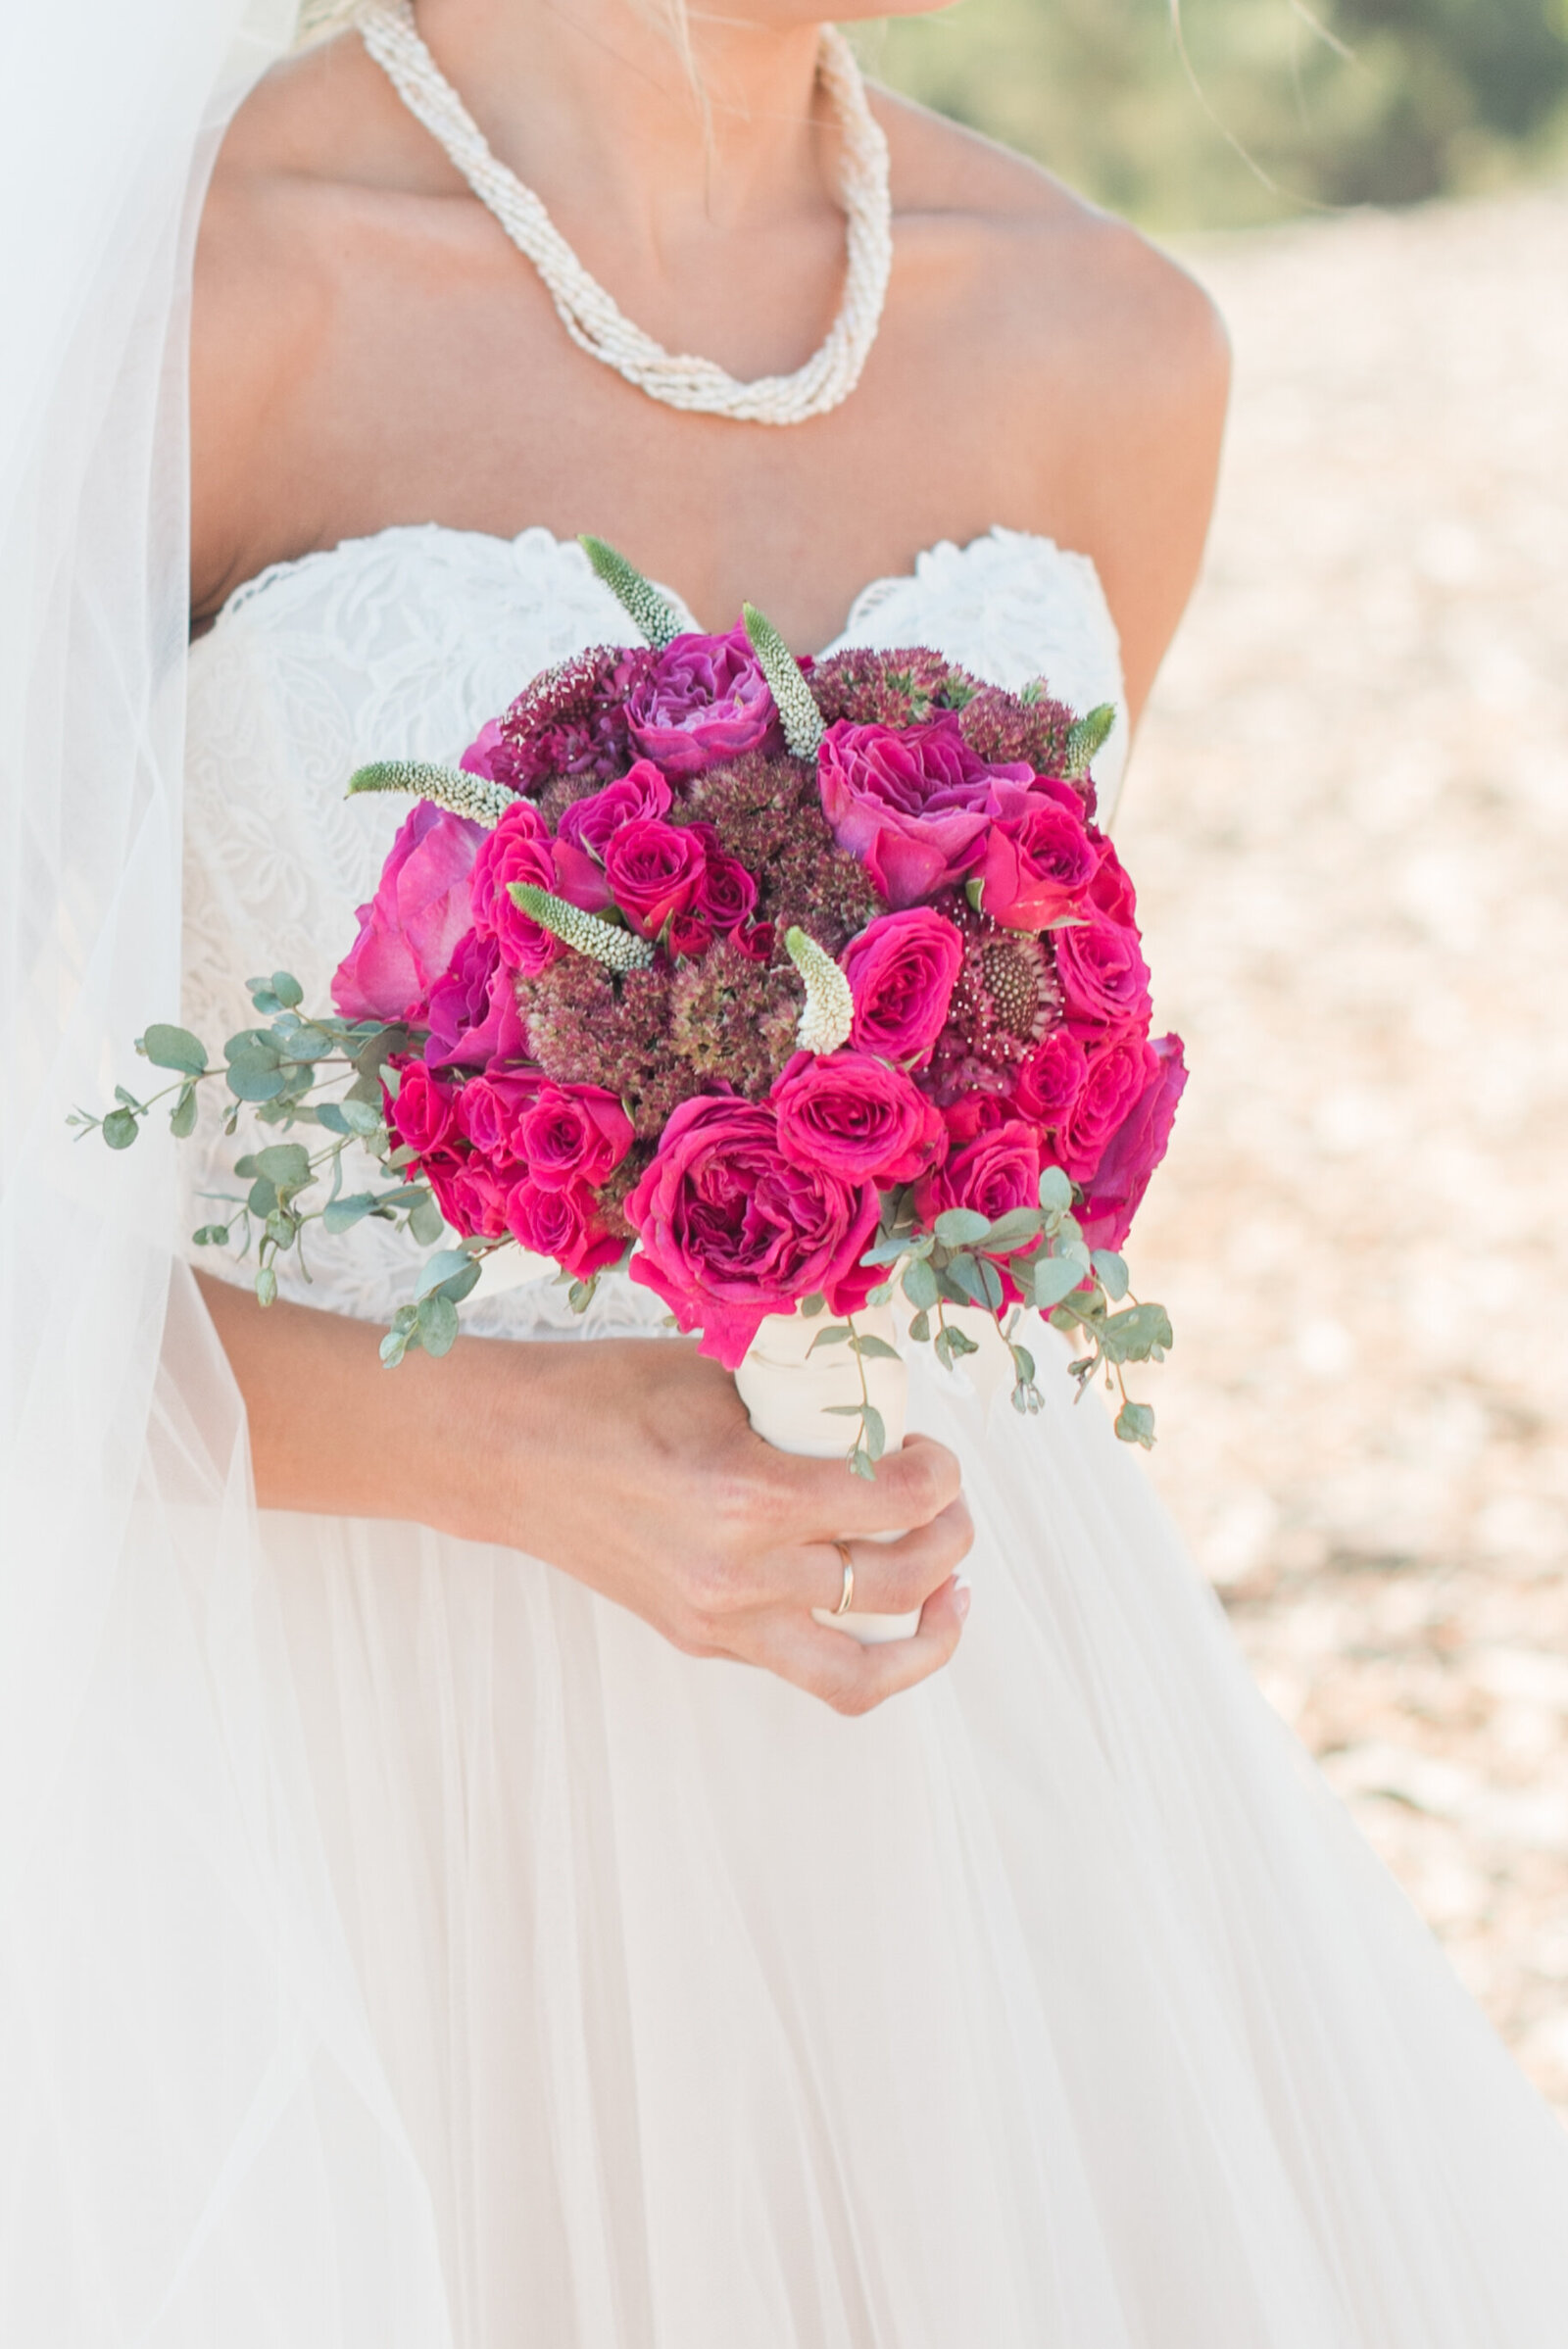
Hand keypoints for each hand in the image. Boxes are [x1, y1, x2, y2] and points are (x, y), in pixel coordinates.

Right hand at [478, 1337, 973, 1715]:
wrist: (510, 1455)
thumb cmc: (607, 1397)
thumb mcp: (720, 1378)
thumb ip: (806, 1407)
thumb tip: (883, 1416)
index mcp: (750, 1495)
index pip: (895, 1502)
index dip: (940, 1476)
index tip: (934, 1453)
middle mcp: (742, 1575)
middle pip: (896, 1584)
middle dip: (949, 1539)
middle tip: (950, 1504)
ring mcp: (720, 1622)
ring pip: (861, 1671)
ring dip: (926, 1636)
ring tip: (951, 1596)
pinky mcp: (702, 1641)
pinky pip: (807, 1668)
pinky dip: (857, 1644)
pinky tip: (879, 1608)